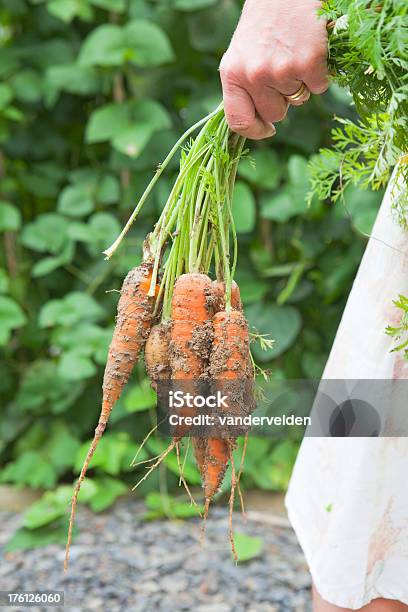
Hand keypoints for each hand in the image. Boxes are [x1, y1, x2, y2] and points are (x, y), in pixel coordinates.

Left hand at [220, 0, 328, 138]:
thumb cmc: (265, 22)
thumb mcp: (242, 54)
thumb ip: (244, 87)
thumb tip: (255, 121)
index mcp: (232, 74)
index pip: (238, 121)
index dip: (254, 131)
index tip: (266, 130)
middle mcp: (254, 75)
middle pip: (275, 114)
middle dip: (282, 100)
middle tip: (283, 70)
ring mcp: (281, 71)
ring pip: (298, 100)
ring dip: (300, 83)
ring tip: (293, 54)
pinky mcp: (309, 63)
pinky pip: (318, 87)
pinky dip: (319, 74)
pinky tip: (310, 51)